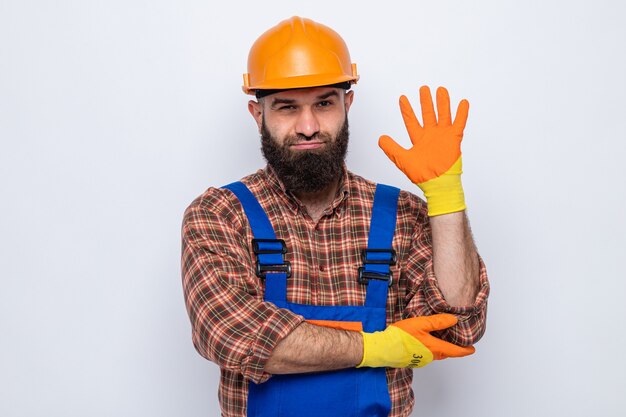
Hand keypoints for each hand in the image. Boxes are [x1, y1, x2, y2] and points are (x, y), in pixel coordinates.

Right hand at [357, 314, 474, 367]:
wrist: (383, 348)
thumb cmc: (401, 336)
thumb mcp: (421, 324)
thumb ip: (438, 322)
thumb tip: (453, 320)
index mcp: (435, 348)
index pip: (455, 351)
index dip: (465, 350)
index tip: (472, 349)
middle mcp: (430, 356)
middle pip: (445, 353)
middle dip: (452, 348)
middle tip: (456, 341)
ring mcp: (421, 360)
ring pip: (435, 353)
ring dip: (439, 347)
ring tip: (440, 338)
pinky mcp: (412, 360)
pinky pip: (425, 354)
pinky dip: (429, 348)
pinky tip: (423, 340)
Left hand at [379, 86, 468, 215]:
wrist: (438, 183)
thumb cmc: (422, 175)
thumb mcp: (403, 160)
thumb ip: (392, 149)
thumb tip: (380, 139)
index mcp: (419, 139)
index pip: (411, 121)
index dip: (407, 110)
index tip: (402, 98)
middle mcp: (431, 135)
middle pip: (428, 114)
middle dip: (425, 102)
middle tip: (423, 88)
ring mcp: (443, 136)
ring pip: (443, 115)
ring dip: (442, 103)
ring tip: (441, 90)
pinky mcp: (454, 139)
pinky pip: (459, 123)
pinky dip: (461, 113)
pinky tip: (462, 102)